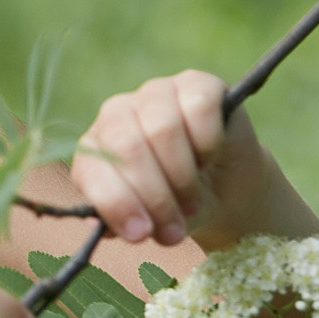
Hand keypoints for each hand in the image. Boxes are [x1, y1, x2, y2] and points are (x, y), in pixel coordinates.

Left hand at [72, 69, 268, 247]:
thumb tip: (107, 226)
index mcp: (95, 147)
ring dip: (183, 176)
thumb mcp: (147, 222)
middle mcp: (118, 113)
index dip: (116, 203)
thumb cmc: (175, 206)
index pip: (93, 166)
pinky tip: (209, 158)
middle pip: (127, 147)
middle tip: (174, 228)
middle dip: (154, 196)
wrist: (225, 190)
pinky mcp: (196, 84)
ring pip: (163, 129)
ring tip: (192, 201)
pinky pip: (198, 108)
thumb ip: (122, 223)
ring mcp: (156, 93)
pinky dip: (207, 143)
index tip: (140, 233)